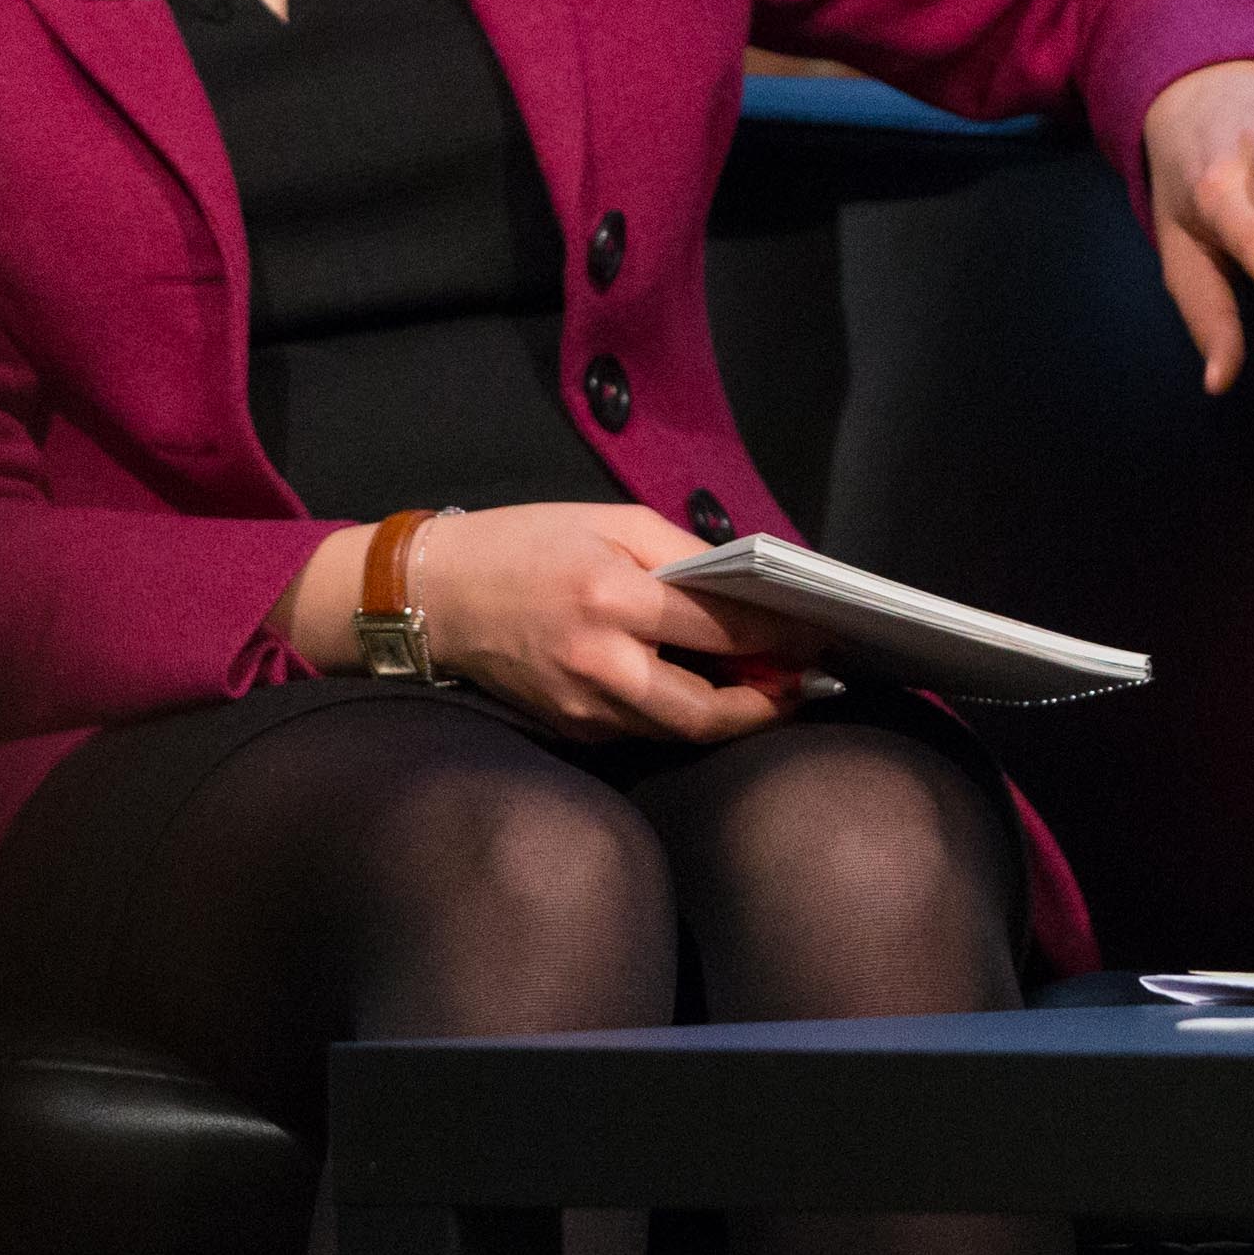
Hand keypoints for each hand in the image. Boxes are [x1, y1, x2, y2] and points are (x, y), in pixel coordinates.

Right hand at [282, 502, 800, 741]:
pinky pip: (643, 730)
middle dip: (768, 703)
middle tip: (807, 682)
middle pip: (707, 711)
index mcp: (611, 598)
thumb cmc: (524, 544)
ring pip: (679, 731)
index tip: (823, 635)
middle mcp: (598, 663)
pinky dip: (684, 714)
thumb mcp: (609, 523)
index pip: (720, 629)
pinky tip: (711, 691)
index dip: (782, 637)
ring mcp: (581, 708)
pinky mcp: (569, 729)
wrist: (430, 596)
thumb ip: (683, 554)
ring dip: (732, 715)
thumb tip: (751, 583)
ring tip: (773, 687)